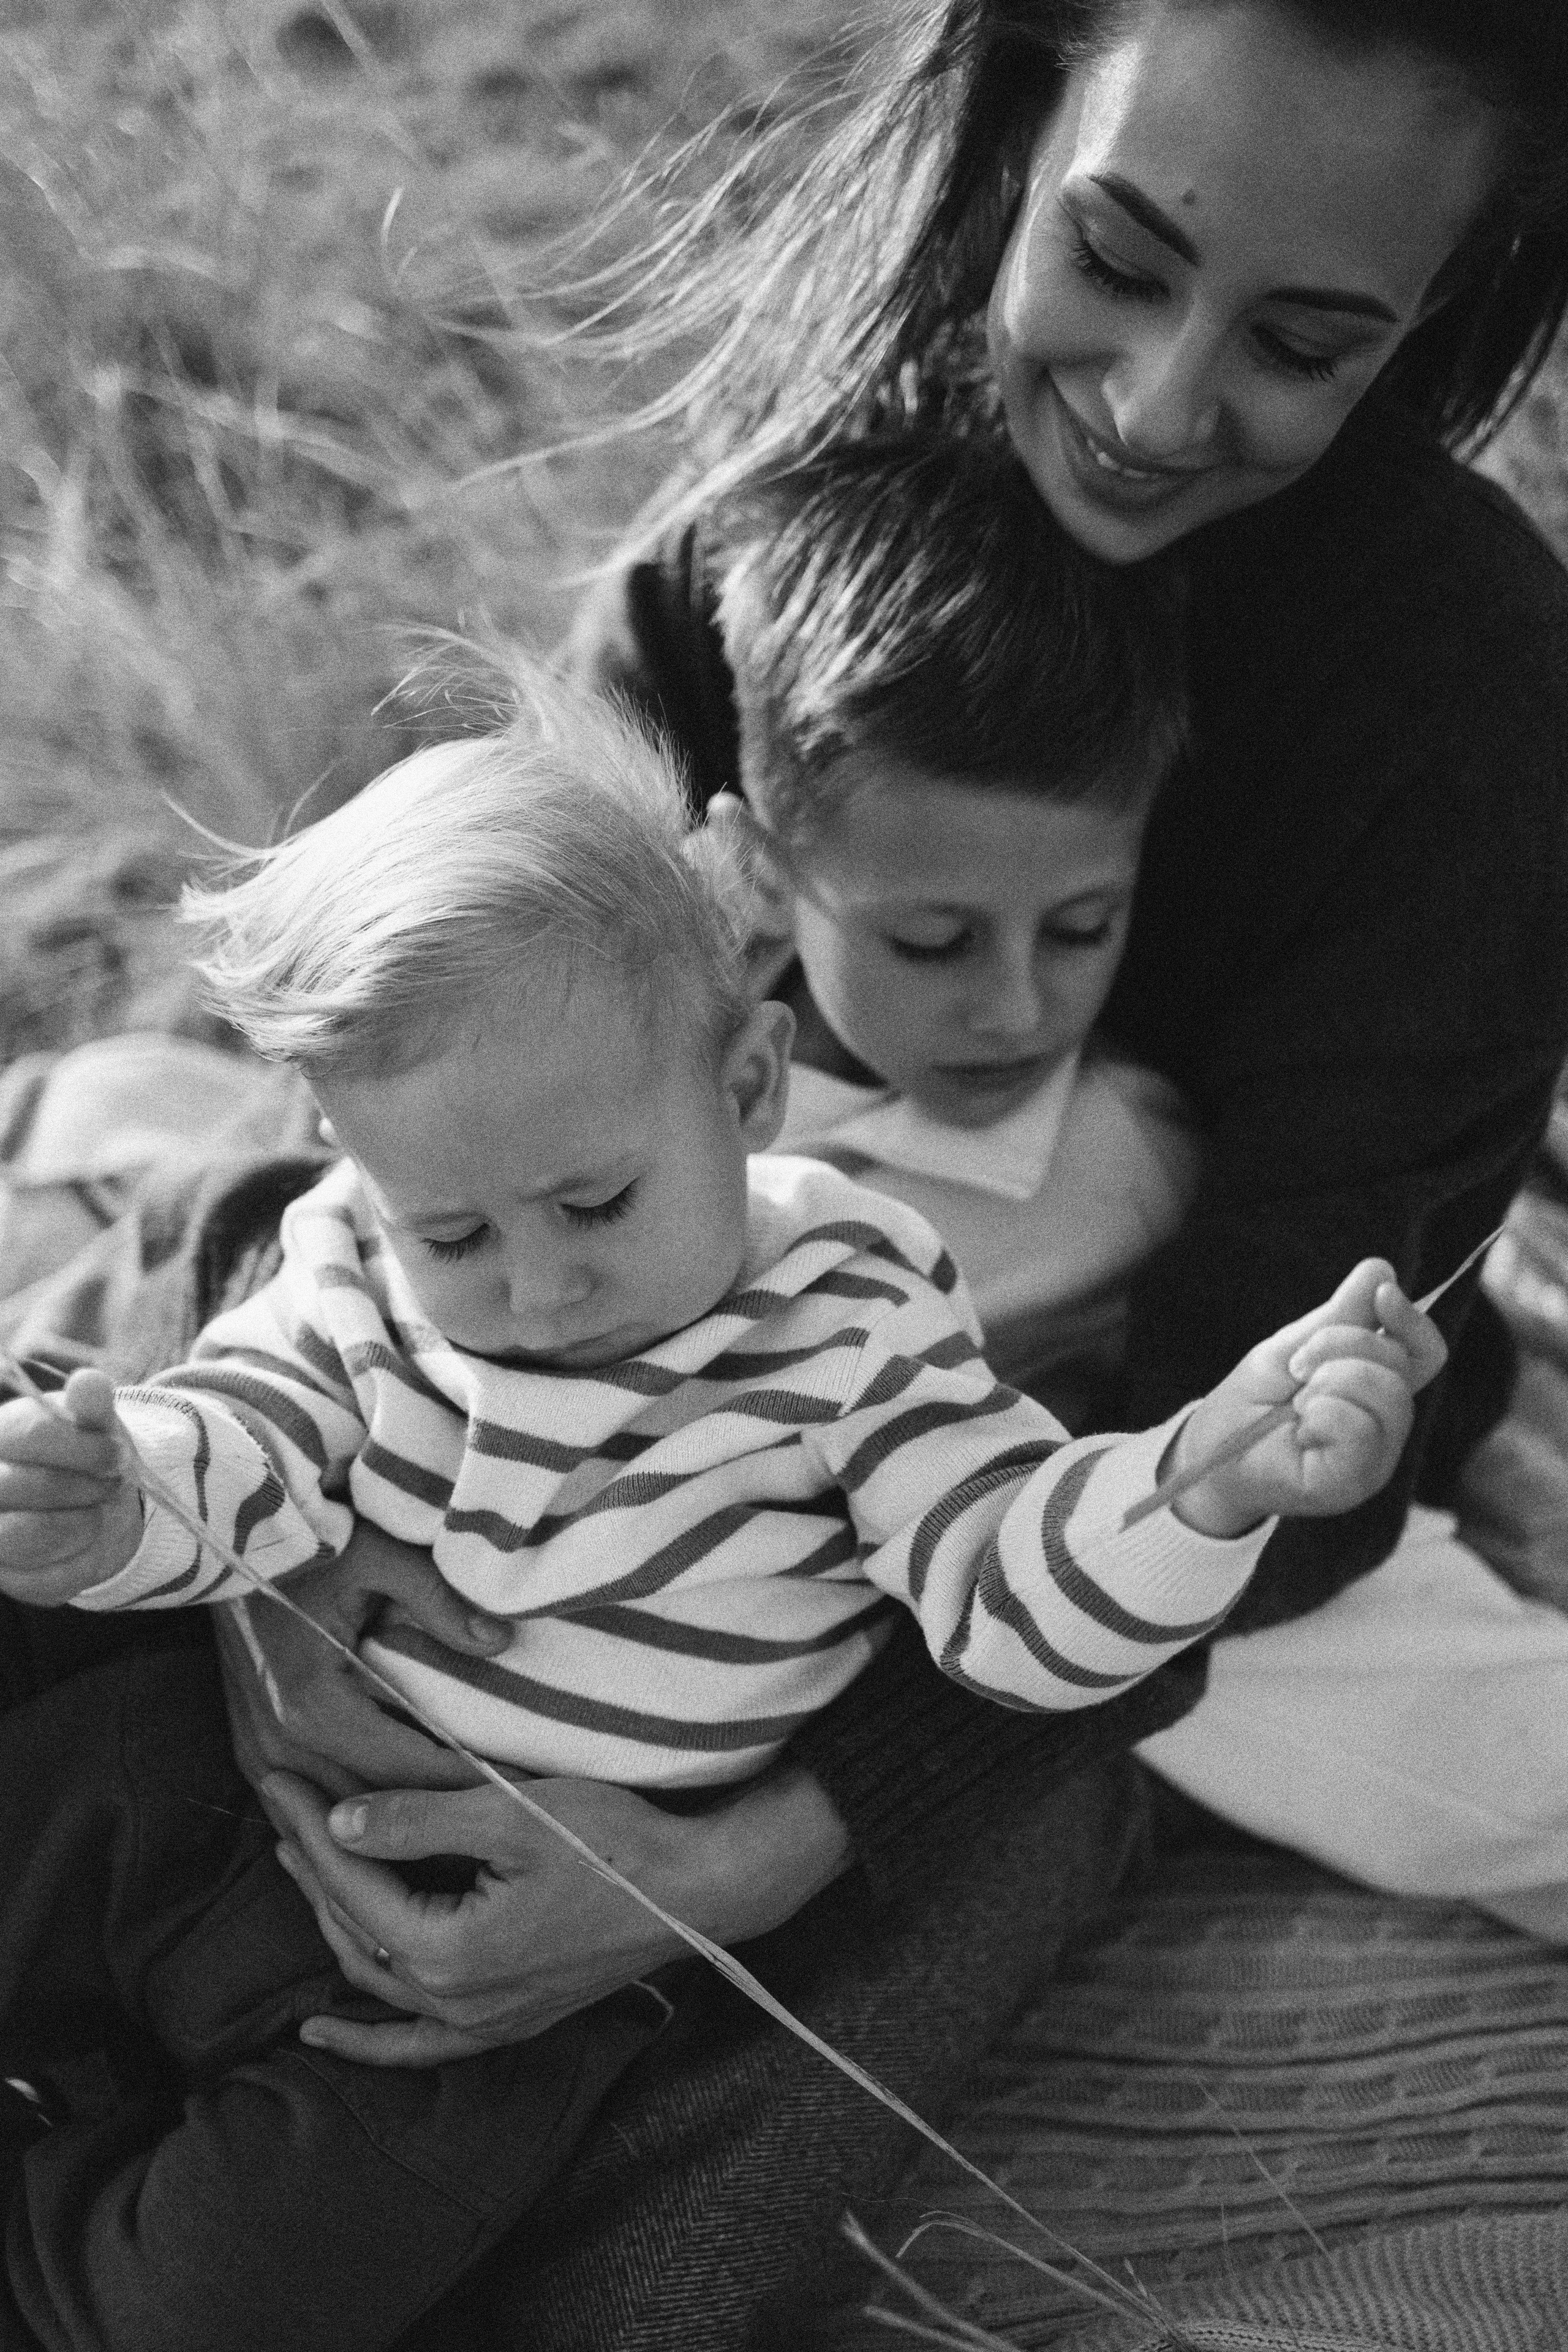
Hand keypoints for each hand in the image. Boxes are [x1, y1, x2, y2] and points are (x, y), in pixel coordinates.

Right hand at [0, 1368, 141, 1601]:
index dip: (83, 1447)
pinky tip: (85, 1541)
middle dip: (83, 1486)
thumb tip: (89, 1381)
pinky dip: (80, 1559)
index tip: (116, 1454)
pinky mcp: (7, 1575)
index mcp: (2, 1436)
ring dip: (81, 1523)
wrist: (98, 1508)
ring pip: (26, 1534)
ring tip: (97, 1511)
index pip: (33, 1433)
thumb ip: (92, 1404)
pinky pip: (45, 1576)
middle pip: (25, 1485)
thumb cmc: (88, 1458)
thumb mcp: (97, 1425)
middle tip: (111, 1484)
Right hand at [215, 1521, 512, 1805]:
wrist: (222, 1541)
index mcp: (314, 1704)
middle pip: (374, 1806)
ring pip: (338, 1815)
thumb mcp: (376, 1554)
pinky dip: (350, 1818)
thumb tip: (498, 1642)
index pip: (409, 1766)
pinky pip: (306, 1804)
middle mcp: (281, 1742)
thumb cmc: (305, 1543)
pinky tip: (393, 1828)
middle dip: (438, 1820)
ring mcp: (259, 1750)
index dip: (469, 1785)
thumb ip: (437, 1600)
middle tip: (501, 1827)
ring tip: (458, 1837)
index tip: (523, 1797)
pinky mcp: (250, 1747)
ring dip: (393, 1829)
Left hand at [262, 1761, 851, 2064]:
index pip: (351, 1882)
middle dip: (308, 1864)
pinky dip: (368, 2039)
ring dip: (330, 1921)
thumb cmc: (614, 1841)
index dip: (306, 1828)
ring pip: (376, 1975)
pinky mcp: (507, 2020)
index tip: (275, 1780)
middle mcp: (456, 2001)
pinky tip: (323, 2033)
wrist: (697, 1889)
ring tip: (295, 1865)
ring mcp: (482, 2021)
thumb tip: (336, 1825)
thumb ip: (418, 1822)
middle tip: (278, 1804)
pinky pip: (417, 2043)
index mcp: (449, 1951)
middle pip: (354, 1927)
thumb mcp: (511, 1813)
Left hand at [1173, 1258, 1447, 1535]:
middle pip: (1400, 1364)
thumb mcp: (1293, 1347)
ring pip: (1388, 1394)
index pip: (1425, 1352)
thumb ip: (1341, 1317)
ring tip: (1298, 1401)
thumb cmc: (1251, 1403)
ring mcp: (1375, 1457)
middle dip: (1342, 1345)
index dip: (1413, 1319)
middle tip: (1297, 1365)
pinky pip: (1361, 1429)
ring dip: (1331, 1380)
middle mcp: (1385, 1424)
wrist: (1208, 1451)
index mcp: (1376, 1390)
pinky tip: (1301, 1428)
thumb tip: (1382, 1270)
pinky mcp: (1353, 1482)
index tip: (1382, 1293)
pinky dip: (1325, 1414)